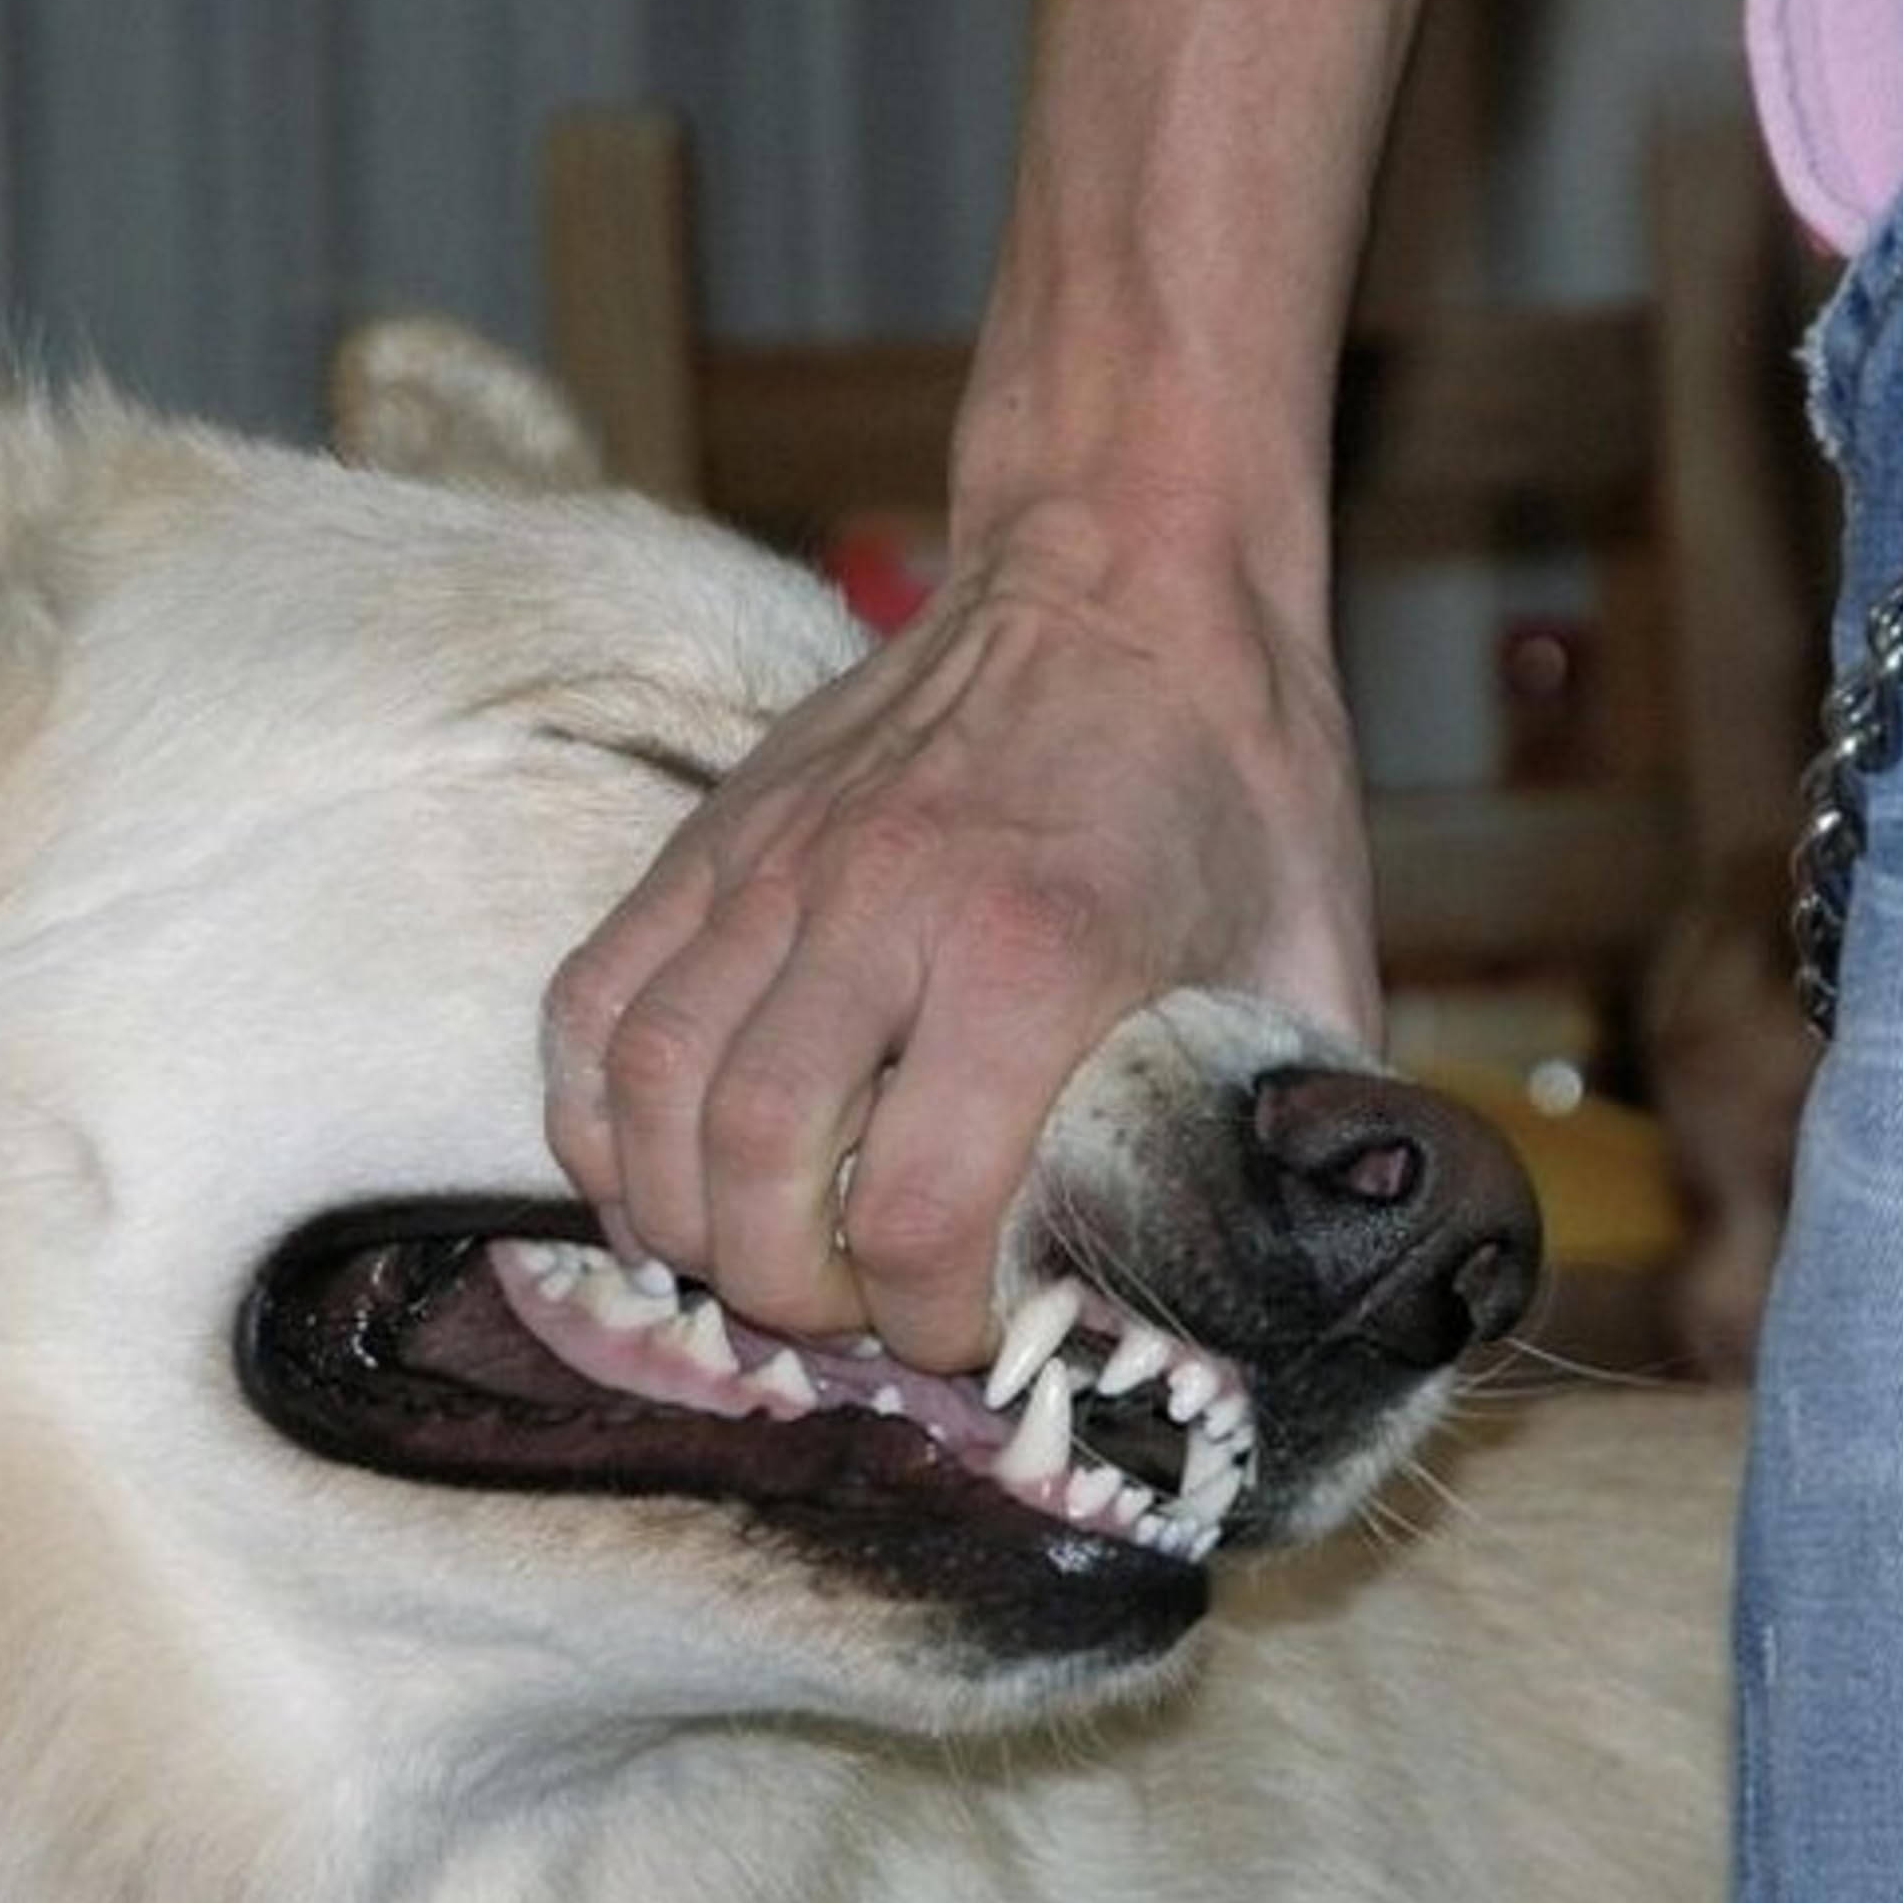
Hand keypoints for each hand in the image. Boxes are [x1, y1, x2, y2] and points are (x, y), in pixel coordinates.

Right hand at [542, 506, 1378, 1370]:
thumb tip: (1284, 1269)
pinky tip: (650, 1171)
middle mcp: (876, 906)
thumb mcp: (1312, 953)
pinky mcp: (710, 839)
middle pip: (752, 1168)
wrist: (1122, 566)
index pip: (915, 1209)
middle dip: (786, 1295)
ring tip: (745, 1261)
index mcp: (1036, 951)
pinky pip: (590, 1003)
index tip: (965, 1336)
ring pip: (649, 1091)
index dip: (928, 1323)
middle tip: (845, 1320)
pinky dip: (594, 1116)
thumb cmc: (1226, 769)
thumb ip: (1288, 1126)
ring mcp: (770, 866)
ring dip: (679, 1220)